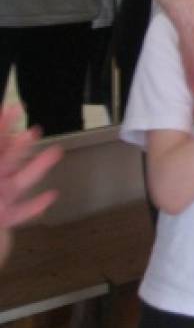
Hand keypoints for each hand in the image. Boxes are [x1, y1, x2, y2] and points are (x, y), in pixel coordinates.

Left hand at [0, 107, 62, 267]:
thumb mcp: (1, 170)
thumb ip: (6, 157)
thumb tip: (13, 134)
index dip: (3, 125)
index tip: (14, 108)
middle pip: (9, 160)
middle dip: (21, 144)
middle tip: (34, 129)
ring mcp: (2, 200)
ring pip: (20, 181)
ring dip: (38, 166)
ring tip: (56, 152)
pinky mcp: (7, 219)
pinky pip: (21, 212)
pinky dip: (35, 205)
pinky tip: (50, 196)